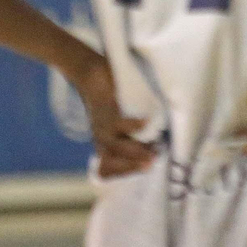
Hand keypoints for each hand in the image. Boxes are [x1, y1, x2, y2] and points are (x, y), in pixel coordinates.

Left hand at [69, 52, 156, 177]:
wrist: (88, 74)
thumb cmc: (110, 95)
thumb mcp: (119, 116)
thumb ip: (133, 130)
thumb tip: (159, 138)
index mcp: (104, 142)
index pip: (107, 169)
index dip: (125, 172)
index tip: (146, 168)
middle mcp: (100, 137)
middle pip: (110, 164)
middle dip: (132, 166)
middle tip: (153, 163)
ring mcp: (101, 125)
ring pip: (114, 147)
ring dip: (134, 152)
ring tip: (152, 151)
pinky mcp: (104, 110)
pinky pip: (118, 123)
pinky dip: (133, 125)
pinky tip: (146, 121)